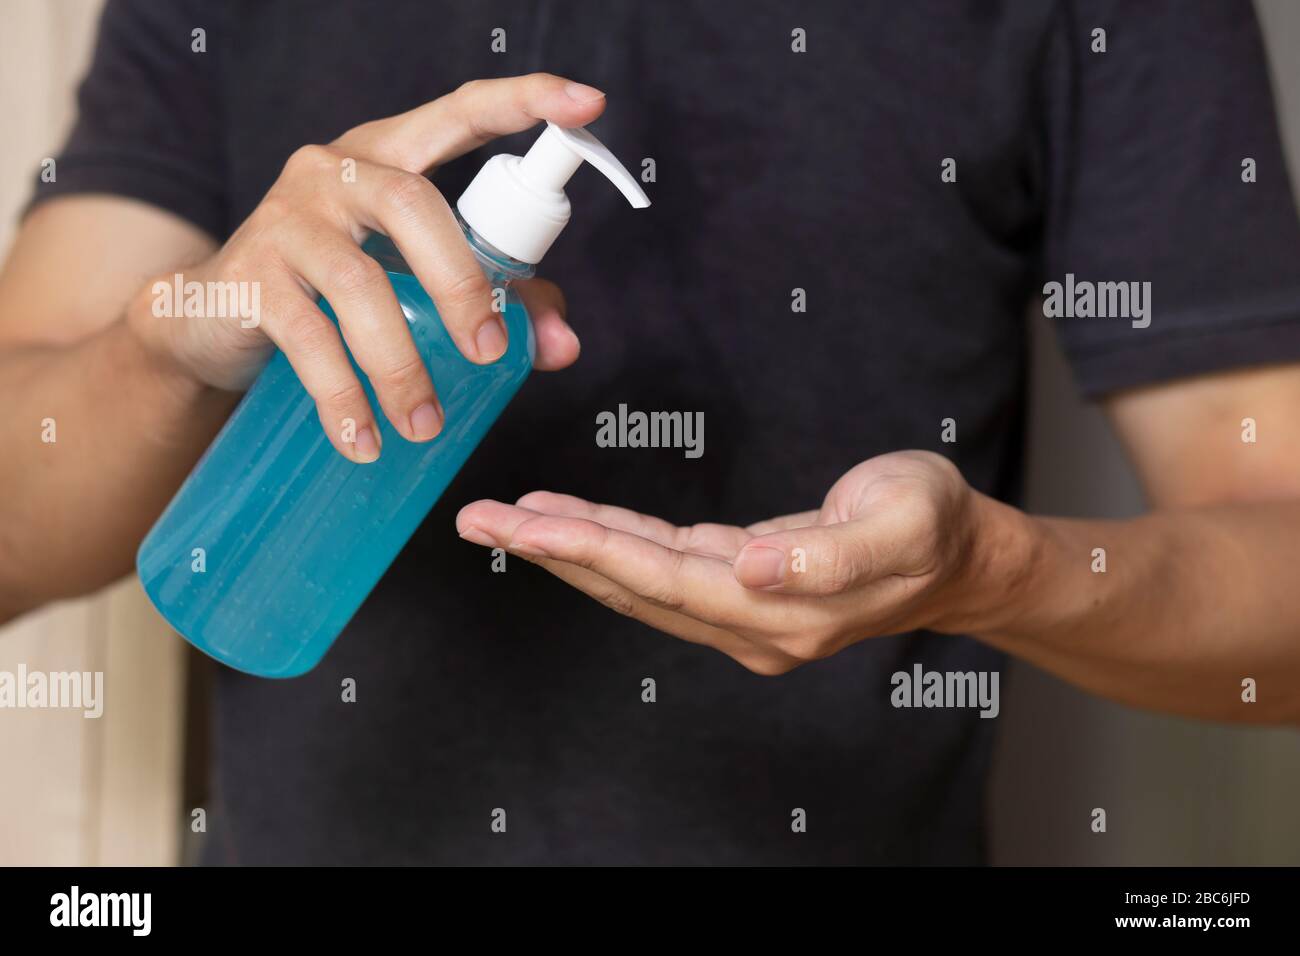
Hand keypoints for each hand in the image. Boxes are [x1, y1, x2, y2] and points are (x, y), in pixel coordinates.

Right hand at [126, 73, 607, 461]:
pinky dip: (342, 398)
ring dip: (402, 366)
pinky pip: (306, 338)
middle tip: (488, 354)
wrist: (210, 321)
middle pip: (413, 204)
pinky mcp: (248, 276)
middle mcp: (336, 173)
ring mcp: (286, 219)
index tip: (587, 102)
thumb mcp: (417, 284)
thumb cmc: (333, 293)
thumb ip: (499, 301)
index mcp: (391, 158)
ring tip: (425, 426)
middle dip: (461, 283)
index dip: (523, 101)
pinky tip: (362, 441)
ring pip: (360, 285)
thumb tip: (562, 346)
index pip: (459, 113)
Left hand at [457, 451, 1015, 673]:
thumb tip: (756, 567)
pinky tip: (571, 520)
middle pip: (630, 586)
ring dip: (568, 550)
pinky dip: (610, 541)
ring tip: (503, 520)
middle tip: (478, 522)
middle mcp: (750, 621)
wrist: (959, 556)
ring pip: (635, 579)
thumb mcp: (902, 523)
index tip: (524, 524)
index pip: (663, 577)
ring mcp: (742, 609)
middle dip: (551, 553)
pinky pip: (659, 564)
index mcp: (783, 609)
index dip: (590, 548)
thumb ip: (831, 552)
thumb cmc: (934, 525)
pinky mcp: (740, 585)